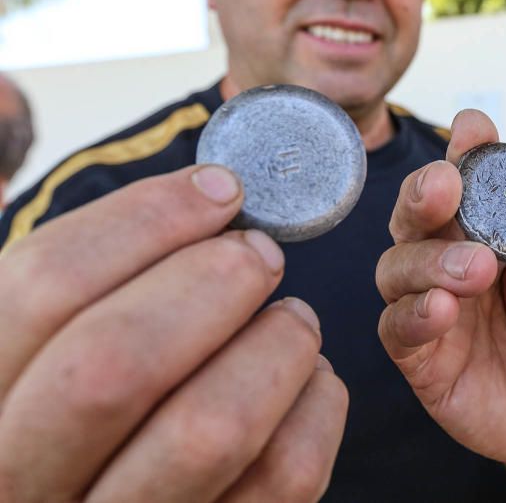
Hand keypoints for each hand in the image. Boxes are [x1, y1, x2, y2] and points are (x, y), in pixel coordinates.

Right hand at [0, 166, 347, 502]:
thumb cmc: (88, 418)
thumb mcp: (51, 349)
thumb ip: (101, 286)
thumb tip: (213, 195)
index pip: (40, 289)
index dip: (144, 221)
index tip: (221, 191)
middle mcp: (21, 480)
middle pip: (114, 364)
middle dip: (210, 283)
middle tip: (260, 254)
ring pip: (209, 429)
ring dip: (274, 344)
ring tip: (292, 319)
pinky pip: (285, 473)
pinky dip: (316, 404)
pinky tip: (307, 380)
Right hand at [376, 110, 505, 468]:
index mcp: (483, 230)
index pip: (466, 181)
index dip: (465, 151)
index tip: (475, 127)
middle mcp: (443, 257)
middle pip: (416, 215)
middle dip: (426, 192)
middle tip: (447, 184)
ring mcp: (424, 304)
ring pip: (400, 267)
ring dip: (432, 259)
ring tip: (475, 267)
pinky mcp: (418, 357)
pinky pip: (400, 329)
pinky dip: (417, 314)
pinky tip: (442, 308)